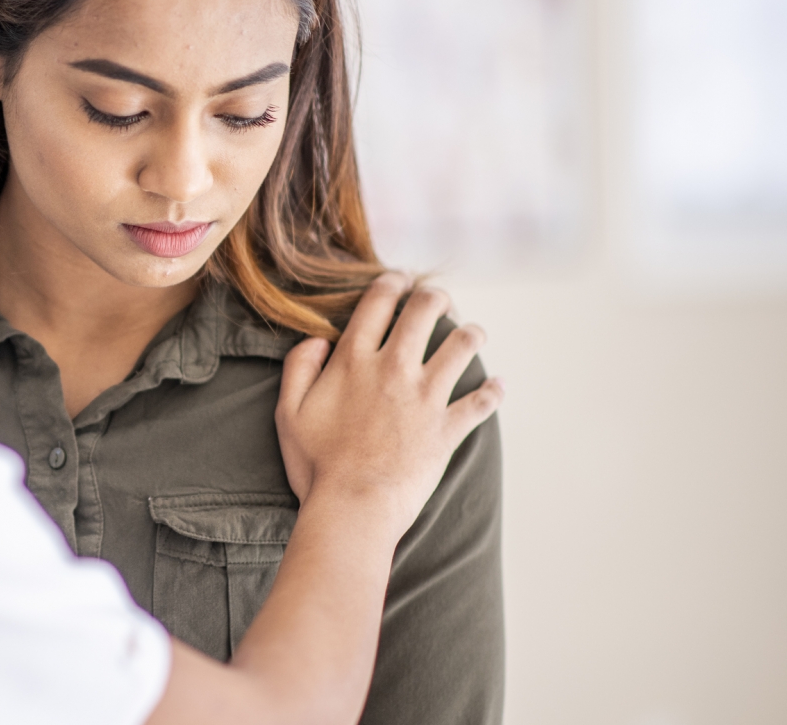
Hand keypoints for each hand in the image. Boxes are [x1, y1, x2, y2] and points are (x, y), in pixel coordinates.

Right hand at [275, 272, 503, 538]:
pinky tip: (497, 386)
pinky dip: (493, 393)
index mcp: (353, 361)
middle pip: (424, 312)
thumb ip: (298, 367)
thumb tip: (317, 341)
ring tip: (473, 333)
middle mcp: (394, 368)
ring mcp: (425, 397)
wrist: (353, 507)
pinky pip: (481, 402)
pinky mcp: (447, 428)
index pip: (377, 304)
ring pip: (461, 346)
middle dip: (434, 297)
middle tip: (438, 299)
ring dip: (470, 334)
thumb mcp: (288, 412)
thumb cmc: (316, 465)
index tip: (398, 279)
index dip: (390, 284)